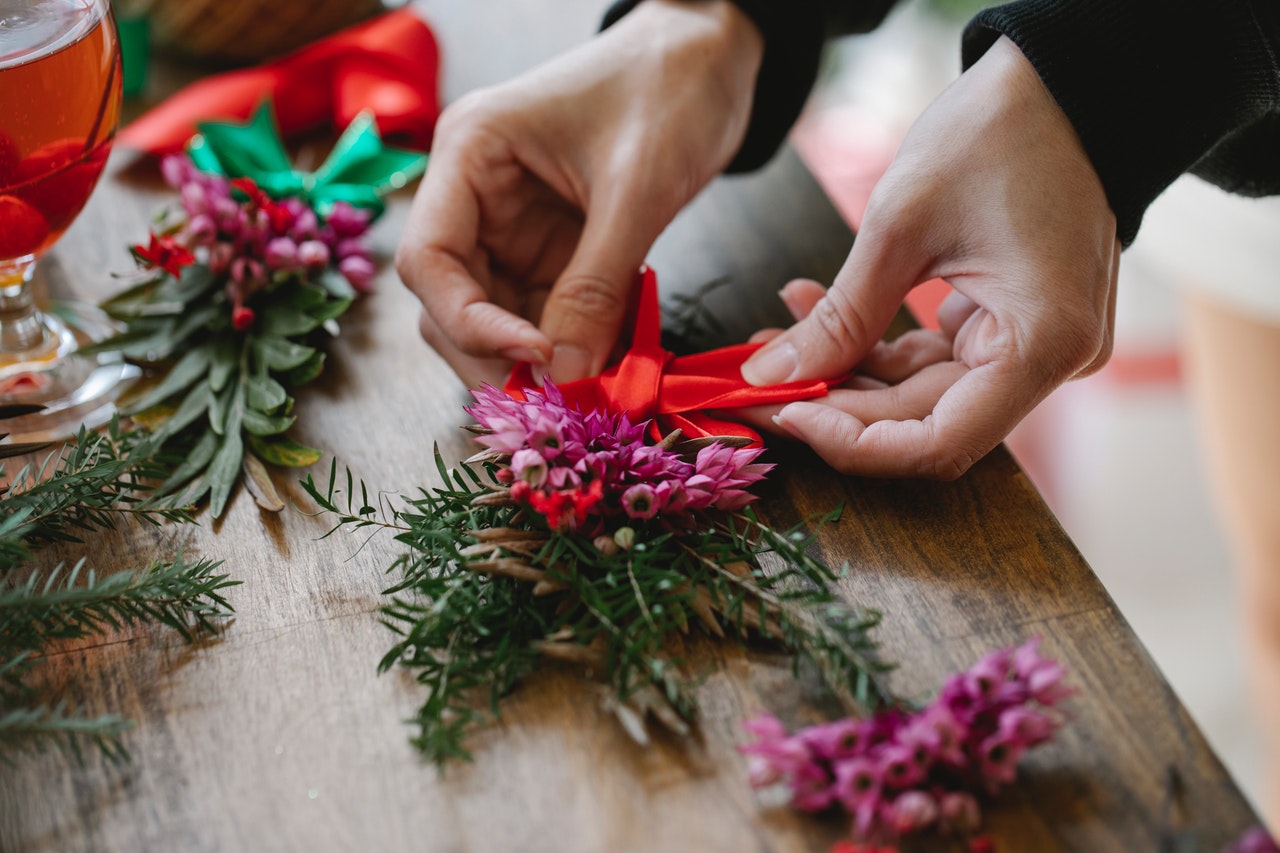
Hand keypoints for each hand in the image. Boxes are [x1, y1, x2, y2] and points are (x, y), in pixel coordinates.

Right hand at [395, 0, 762, 388]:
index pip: (430, 260)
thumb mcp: (635, 189)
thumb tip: (565, 376)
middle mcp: (475, 196)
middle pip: (453, 302)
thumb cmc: (669, 88)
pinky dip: (572, 347)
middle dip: (500, 358)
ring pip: (497, 319)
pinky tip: (607, 368)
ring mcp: (510, 226)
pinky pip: (545, 314)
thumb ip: (596, 286)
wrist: (711, 55)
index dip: (472, 323)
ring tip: (590, 392)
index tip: (538, 358)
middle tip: (557, 404)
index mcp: (469, 154)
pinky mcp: (549, 248)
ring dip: (539, 363)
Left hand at [738, 36, 1120, 478]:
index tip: (785, 414)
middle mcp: (1050, 361)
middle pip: (922, 420)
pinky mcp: (1013, 325)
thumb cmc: (997, 135)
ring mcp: (1034, 346)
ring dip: (844, 370)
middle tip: (756, 382)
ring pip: (919, 392)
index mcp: (1042, 345)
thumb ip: (840, 316)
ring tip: (774, 338)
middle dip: (834, 403)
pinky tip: (813, 312)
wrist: (1060, 82)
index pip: (936, 443)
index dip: (852, 443)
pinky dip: (873, 342)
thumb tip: (772, 376)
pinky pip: (932, 357)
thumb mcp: (901, 226)